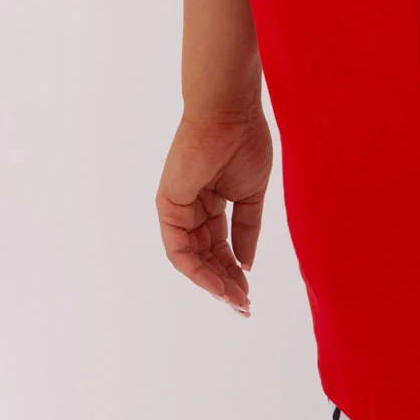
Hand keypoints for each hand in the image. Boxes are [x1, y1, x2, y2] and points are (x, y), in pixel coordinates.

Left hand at [156, 106, 272, 314]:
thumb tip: (247, 264)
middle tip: (244, 306)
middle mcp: (190, 209)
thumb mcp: (251, 195)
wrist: (230, 113)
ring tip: (236, 301)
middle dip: (225, 283)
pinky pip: (180, 249)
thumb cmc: (243, 142)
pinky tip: (220, 283)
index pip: (219, 246)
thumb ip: (247, 230)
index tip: (250, 292)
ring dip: (213, 283)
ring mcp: (177, 208)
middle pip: (205, 257)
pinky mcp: (168, 206)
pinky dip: (198, 269)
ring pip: (192, 258)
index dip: (234, 271)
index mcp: (210, 203)